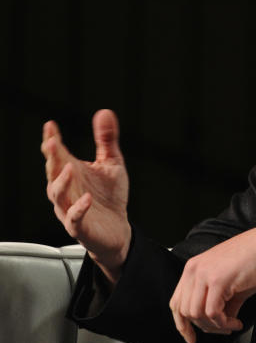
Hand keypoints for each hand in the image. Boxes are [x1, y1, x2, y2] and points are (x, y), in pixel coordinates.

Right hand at [41, 110, 130, 282]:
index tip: (50, 126)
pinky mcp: (80, 226)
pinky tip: (87, 199)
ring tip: (69, 167)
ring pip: (57, 195)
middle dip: (51, 158)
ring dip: (61, 181)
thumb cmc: (110, 196)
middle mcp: (66, 189)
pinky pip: (74, 218)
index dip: (52, 140)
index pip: (57, 154)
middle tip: (51, 142)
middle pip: (53, 172)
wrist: (117, 230)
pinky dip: (79, 208)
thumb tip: (105, 112)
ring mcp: (70, 208)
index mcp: (71, 172)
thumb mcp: (111, 163)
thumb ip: (106, 140)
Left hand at [168, 211, 255, 342]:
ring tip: (232, 324)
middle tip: (223, 329)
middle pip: (185, 312)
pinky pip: (213, 312)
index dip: (182, 325)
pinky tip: (236, 321)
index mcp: (194, 267)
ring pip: (197, 314)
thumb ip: (221, 303)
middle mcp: (194, 269)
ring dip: (216, 326)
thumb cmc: (255, 258)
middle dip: (204, 327)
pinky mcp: (218, 280)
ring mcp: (204, 273)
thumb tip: (220, 323)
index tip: (191, 338)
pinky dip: (224, 322)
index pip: (176, 303)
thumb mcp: (231, 282)